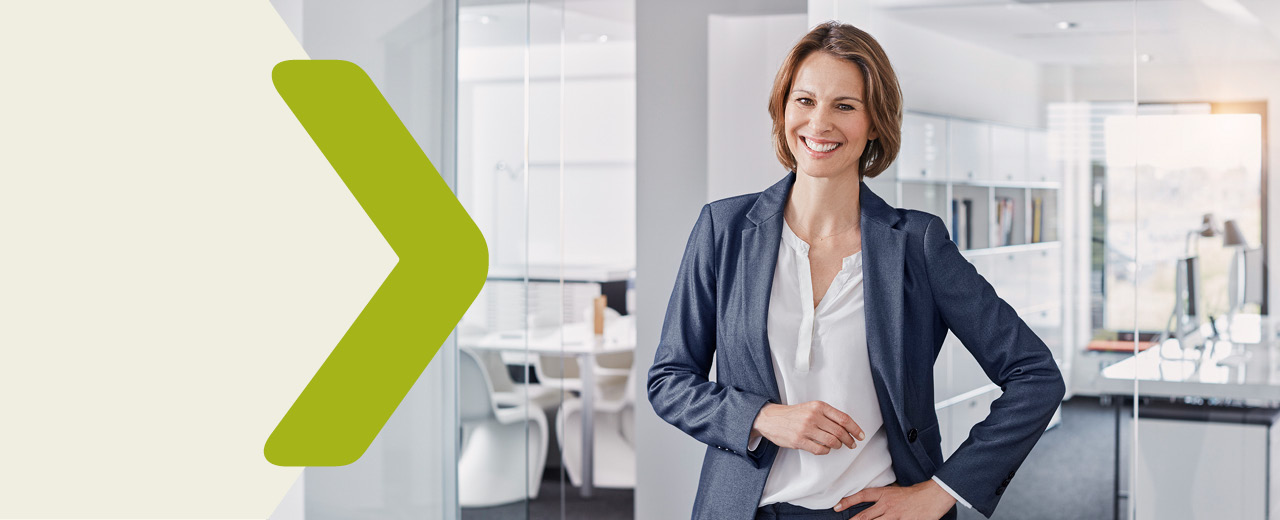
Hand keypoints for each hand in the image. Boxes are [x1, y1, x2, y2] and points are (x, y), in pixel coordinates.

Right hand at [750, 401, 863, 454]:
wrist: (771, 418)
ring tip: (838, 446)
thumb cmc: (793, 414)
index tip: (861, 435)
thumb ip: (827, 415)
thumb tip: (847, 428)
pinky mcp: (799, 440)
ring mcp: (805, 429)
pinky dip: (826, 451)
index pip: (843, 418)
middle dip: (849, 440)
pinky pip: (820, 450)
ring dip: (838, 446)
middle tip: (852, 444)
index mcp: (818, 406)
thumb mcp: (811, 407)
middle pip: (839, 432)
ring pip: (831, 442)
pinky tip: (825, 448)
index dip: (855, 429)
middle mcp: (813, 416)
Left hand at [834, 480, 955, 518]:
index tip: (837, 506)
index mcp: (885, 494)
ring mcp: (895, 515)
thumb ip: (882, 499)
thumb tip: (871, 505)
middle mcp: (887, 505)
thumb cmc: (916, 494)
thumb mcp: (896, 492)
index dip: (848, 501)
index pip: (862, 496)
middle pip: (864, 516)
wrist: (933, 496)